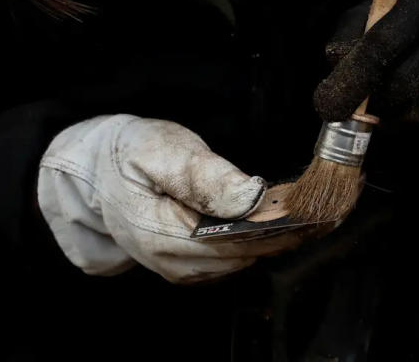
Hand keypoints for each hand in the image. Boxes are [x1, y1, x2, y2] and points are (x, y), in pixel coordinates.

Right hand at [38, 115, 309, 283]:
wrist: (96, 169)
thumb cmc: (128, 154)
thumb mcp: (161, 150)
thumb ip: (203, 175)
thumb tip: (250, 197)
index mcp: (161, 236)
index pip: (234, 242)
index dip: (277, 226)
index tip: (311, 207)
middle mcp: (172, 263)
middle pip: (244, 255)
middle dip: (284, 232)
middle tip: (321, 206)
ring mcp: (181, 268)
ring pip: (242, 259)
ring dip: (275, 237)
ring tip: (306, 208)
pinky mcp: (189, 263)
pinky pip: (233, 256)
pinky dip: (259, 238)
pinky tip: (278, 217)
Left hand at [314, 0, 418, 145]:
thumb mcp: (387, 12)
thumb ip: (354, 35)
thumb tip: (334, 66)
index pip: (382, 44)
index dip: (351, 79)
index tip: (327, 106)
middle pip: (404, 85)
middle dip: (376, 106)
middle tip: (366, 110)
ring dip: (398, 122)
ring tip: (396, 109)